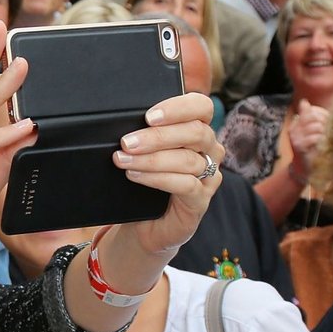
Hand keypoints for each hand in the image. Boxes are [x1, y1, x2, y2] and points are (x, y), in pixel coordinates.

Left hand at [116, 92, 224, 255]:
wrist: (146, 223)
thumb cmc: (146, 180)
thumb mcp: (145, 152)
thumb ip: (144, 134)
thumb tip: (122, 123)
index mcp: (198, 130)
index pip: (201, 107)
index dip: (178, 108)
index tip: (149, 117)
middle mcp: (210, 151)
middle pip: (195, 133)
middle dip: (157, 137)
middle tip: (126, 142)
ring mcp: (209, 177)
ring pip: (188, 160)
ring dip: (152, 159)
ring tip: (124, 160)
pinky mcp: (201, 201)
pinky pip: (186, 185)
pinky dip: (158, 178)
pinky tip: (136, 176)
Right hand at [286, 99, 326, 173]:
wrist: (304, 168)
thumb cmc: (311, 148)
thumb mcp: (311, 130)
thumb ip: (310, 117)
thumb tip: (304, 102)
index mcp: (296, 122)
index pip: (310, 110)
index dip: (323, 114)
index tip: (329, 122)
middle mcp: (293, 128)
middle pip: (313, 116)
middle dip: (325, 123)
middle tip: (330, 131)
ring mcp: (295, 137)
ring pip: (315, 126)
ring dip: (325, 132)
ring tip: (327, 139)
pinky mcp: (299, 146)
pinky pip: (314, 137)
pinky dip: (322, 141)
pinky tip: (323, 144)